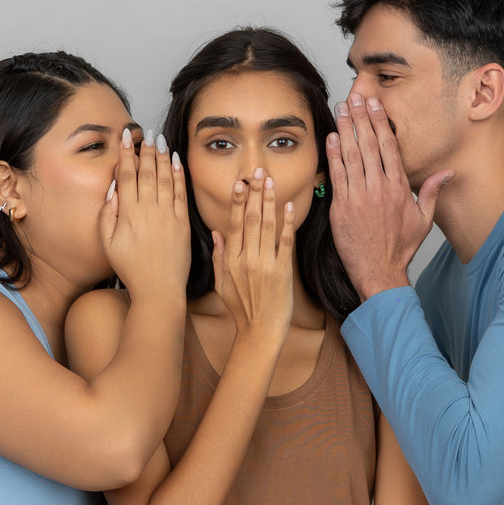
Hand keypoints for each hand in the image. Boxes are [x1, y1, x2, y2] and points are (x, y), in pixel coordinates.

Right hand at [102, 130, 189, 298]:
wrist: (158, 289)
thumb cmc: (131, 269)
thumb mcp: (108, 244)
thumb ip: (107, 215)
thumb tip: (113, 190)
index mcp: (128, 213)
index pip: (126, 174)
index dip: (126, 153)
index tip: (126, 136)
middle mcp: (148, 210)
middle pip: (147, 171)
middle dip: (146, 149)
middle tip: (146, 132)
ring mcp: (167, 215)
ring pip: (165, 178)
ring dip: (162, 156)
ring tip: (160, 140)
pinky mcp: (182, 222)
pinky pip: (181, 193)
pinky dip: (179, 174)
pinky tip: (176, 161)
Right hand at [211, 169, 294, 343]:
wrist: (260, 333)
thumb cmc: (241, 310)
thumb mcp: (221, 284)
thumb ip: (218, 257)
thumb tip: (216, 232)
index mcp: (229, 261)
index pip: (232, 224)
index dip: (236, 201)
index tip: (240, 182)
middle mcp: (245, 260)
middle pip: (250, 219)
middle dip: (254, 193)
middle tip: (258, 172)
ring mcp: (265, 265)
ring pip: (267, 226)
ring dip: (269, 201)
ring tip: (271, 181)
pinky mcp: (282, 272)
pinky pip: (285, 242)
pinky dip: (287, 223)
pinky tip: (288, 206)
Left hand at [326, 93, 452, 301]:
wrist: (379, 272)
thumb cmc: (400, 247)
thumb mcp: (423, 220)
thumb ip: (431, 191)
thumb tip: (447, 172)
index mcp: (398, 188)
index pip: (389, 147)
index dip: (380, 122)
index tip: (375, 104)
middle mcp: (379, 189)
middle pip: (368, 145)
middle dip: (361, 117)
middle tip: (355, 96)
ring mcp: (359, 197)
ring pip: (351, 156)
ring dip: (346, 129)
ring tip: (342, 109)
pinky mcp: (341, 208)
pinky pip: (337, 176)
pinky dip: (334, 155)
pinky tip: (332, 137)